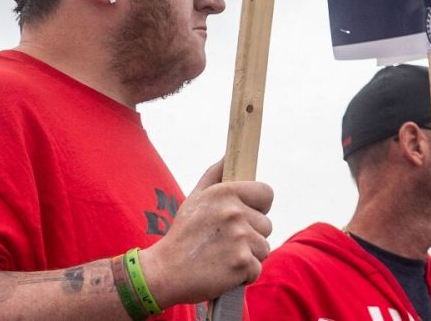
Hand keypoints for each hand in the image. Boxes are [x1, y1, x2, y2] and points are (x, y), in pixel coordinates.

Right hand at [137, 160, 274, 305]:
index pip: (267, 193)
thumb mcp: (194, 198)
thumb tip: (229, 155)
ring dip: (248, 256)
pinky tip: (223, 271)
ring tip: (222, 256)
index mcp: (225, 193)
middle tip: (224, 242)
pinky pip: (257, 268)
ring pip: (263, 248)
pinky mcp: (242, 263)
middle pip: (267, 225)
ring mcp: (239, 238)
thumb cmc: (183, 235)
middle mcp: (234, 213)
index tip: (246, 216)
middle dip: (251, 236)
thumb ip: (214, 174)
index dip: (259, 206)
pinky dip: (243, 275)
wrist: (163, 273)